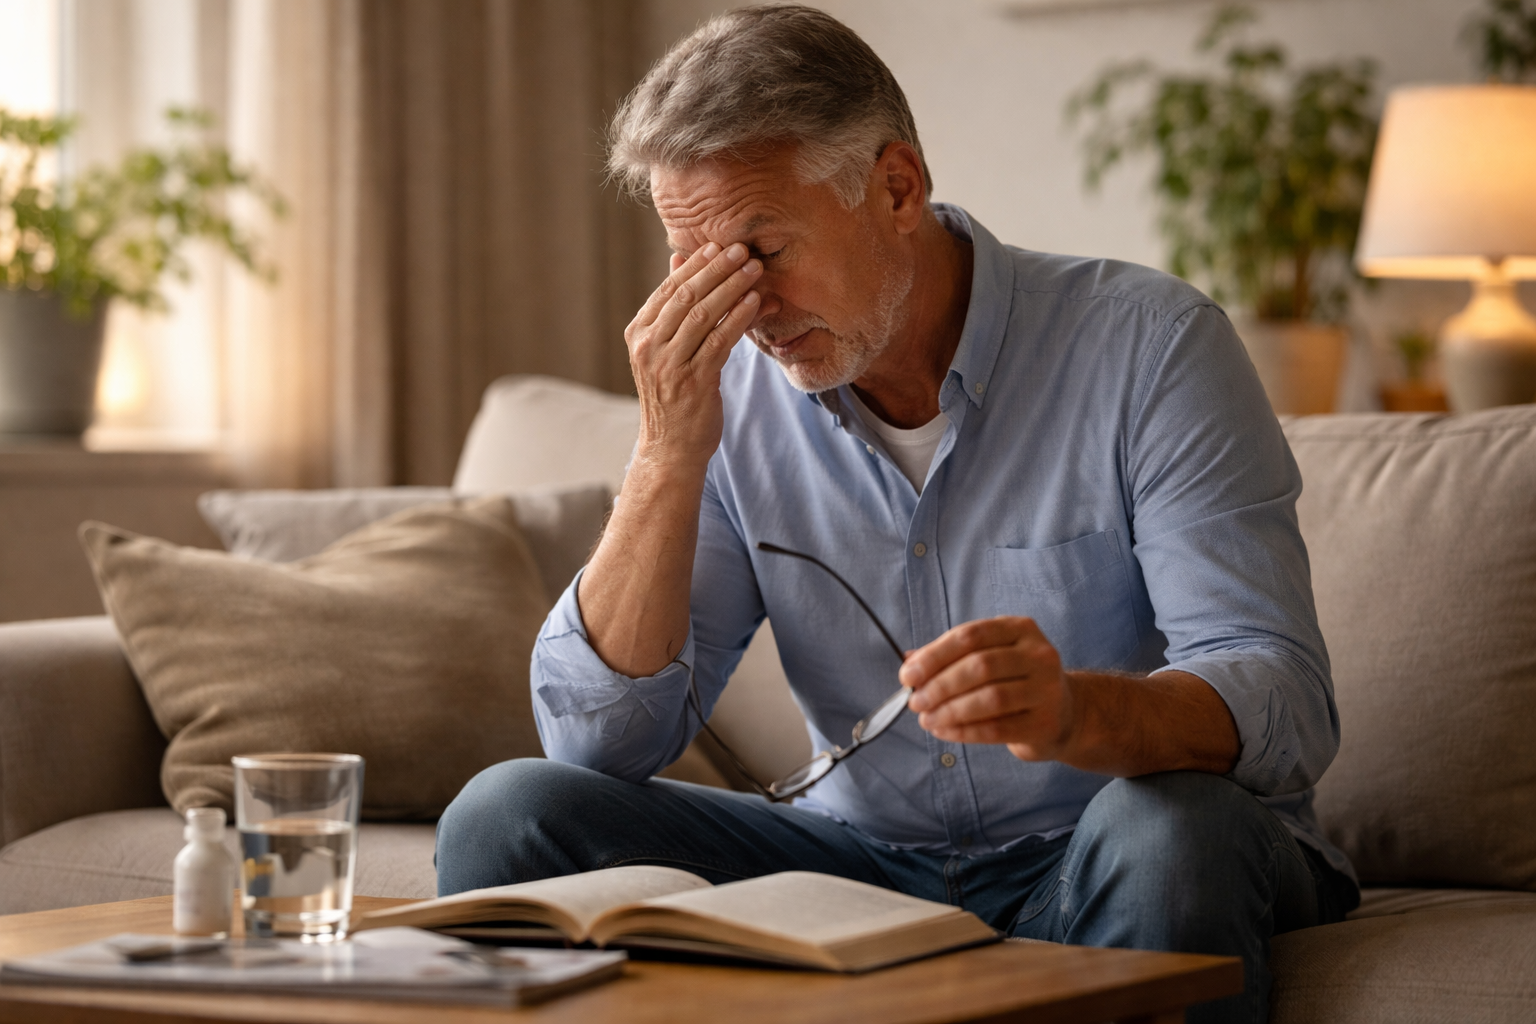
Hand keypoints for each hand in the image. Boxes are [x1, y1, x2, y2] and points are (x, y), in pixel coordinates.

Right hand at [625, 243, 762, 472]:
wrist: (671, 448)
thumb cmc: (673, 396)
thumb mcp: (664, 349)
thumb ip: (672, 307)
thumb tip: (678, 259)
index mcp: (639, 333)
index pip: (669, 289)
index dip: (696, 265)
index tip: (719, 245)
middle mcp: (649, 346)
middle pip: (686, 297)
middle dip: (716, 269)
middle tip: (742, 249)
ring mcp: (669, 364)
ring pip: (703, 315)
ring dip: (732, 288)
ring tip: (754, 269)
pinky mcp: (694, 381)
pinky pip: (720, 340)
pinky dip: (739, 318)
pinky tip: (756, 301)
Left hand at [899, 617, 1075, 762]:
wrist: (1064, 714)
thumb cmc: (1015, 681)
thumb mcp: (989, 657)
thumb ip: (951, 657)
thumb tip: (909, 663)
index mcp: (1019, 629)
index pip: (970, 636)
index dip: (935, 655)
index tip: (908, 674)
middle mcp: (1038, 654)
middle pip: (980, 666)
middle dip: (940, 685)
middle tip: (915, 701)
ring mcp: (1046, 689)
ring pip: (990, 698)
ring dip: (950, 710)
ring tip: (926, 719)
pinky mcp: (1045, 723)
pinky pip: (997, 729)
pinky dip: (964, 731)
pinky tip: (944, 731)